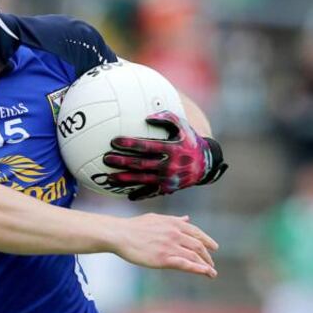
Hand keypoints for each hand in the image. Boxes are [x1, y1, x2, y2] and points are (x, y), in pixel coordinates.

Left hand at [103, 110, 227, 200]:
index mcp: (173, 149)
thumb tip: (147, 117)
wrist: (206, 165)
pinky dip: (138, 194)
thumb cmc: (190, 141)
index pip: (147, 146)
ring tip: (109, 177)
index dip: (130, 144)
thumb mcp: (183, 127)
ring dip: (124, 179)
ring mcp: (168, 179)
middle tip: (106, 159)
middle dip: (122, 162)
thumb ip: (167, 118)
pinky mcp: (168, 189)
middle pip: (141, 164)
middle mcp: (170, 165)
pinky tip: (126, 195)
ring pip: (142, 180)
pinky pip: (150, 192)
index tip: (114, 141)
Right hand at [112, 214, 217, 277]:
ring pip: (195, 256)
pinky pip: (186, 264)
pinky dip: (198, 269)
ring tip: (211, 273)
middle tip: (211, 263)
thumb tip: (187, 218)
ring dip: (206, 265)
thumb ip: (173, 220)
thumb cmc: (134, 226)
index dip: (207, 240)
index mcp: (174, 223)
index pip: (196, 232)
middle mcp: (175, 234)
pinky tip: (206, 273)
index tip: (214, 248)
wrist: (119, 234)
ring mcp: (170, 246)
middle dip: (207, 256)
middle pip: (198, 246)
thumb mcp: (156, 218)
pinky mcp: (164, 259)